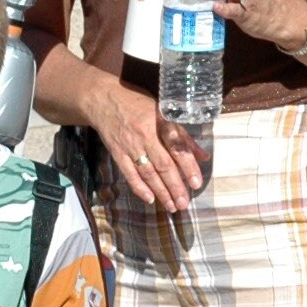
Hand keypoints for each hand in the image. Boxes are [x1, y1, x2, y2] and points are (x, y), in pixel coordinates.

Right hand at [91, 78, 202, 211]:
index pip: (177, 147)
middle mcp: (145, 135)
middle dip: (175, 186)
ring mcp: (129, 146)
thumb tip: (203, 156)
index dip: (188, 166)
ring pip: (147, 172)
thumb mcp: (164, 112)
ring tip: (172, 206)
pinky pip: (129, 173)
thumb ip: (183, 135)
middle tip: (184, 203)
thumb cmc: (138, 104)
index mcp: (161, 122)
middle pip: (163, 164)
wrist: (103, 100)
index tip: (196, 183)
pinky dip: (139, 187)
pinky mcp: (117, 153)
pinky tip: (150, 199)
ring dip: (160, 191)